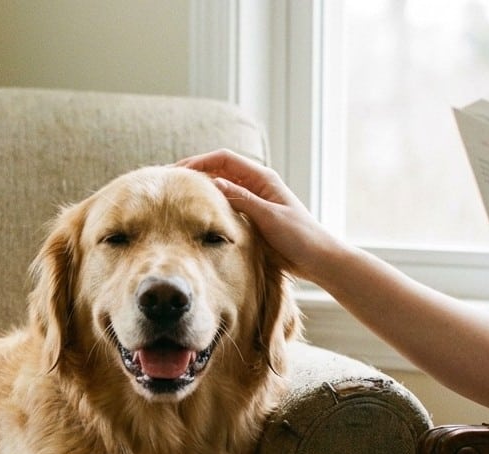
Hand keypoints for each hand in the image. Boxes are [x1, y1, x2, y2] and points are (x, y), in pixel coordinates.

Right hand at [176, 149, 350, 282]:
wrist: (318, 259)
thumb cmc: (299, 236)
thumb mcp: (268, 216)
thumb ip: (241, 199)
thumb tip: (212, 183)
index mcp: (262, 178)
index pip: (224, 159)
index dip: (199, 161)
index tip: (177, 171)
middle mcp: (256, 185)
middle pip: (219, 171)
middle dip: (195, 173)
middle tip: (170, 183)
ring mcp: (254, 201)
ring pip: (221, 188)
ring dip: (201, 189)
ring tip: (177, 196)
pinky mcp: (252, 217)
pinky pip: (226, 206)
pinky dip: (210, 206)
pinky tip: (196, 214)